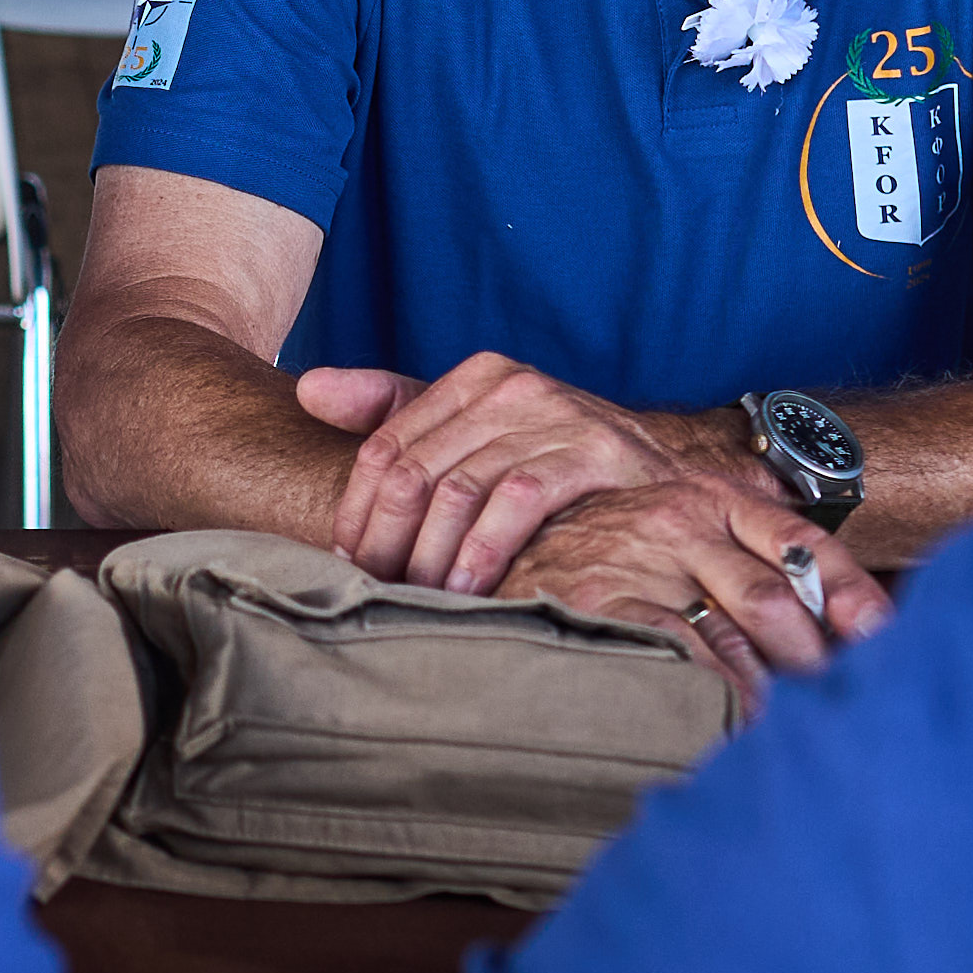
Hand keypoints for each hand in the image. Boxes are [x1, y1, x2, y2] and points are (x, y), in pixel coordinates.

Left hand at [301, 355, 691, 590]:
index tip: (348, 558)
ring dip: (431, 555)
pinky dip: (484, 551)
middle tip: (378, 586)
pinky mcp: (594, 452)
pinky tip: (470, 589)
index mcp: (477, 377)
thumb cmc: (556, 460)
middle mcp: (513, 386)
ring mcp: (557, 415)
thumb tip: (308, 391)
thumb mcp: (475, 427)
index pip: (387, 444)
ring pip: (460, 489)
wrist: (664, 476)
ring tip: (420, 596)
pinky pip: (518, 503)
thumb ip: (392, 409)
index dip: (358, 508)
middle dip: (387, 538)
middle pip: (416, 469)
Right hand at [494, 479, 890, 712]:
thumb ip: (742, 562)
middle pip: (777, 593)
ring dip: (778, 681)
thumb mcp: (676, 535)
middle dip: (818, 653)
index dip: (853, 591)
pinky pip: (684, 649)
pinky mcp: (605, 598)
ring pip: (740, 624)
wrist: (503, 547)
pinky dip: (721, 688)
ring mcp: (643, 556)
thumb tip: (830, 621)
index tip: (885, 635)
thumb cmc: (607, 553)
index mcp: (712, 498)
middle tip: (845, 696)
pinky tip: (738, 716)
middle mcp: (683, 518)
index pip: (802, 541)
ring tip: (802, 719)